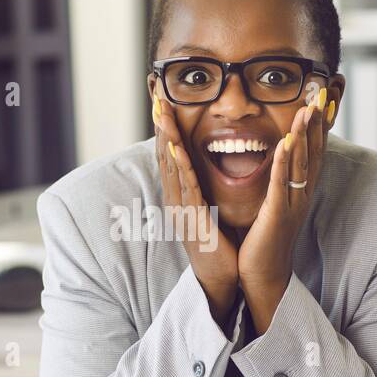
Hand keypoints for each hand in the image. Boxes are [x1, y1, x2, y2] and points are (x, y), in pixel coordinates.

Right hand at [153, 88, 238, 324]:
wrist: (219, 279)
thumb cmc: (218, 244)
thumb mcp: (207, 209)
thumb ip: (203, 188)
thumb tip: (203, 166)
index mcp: (181, 195)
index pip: (170, 155)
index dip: (166, 128)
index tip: (163, 102)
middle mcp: (176, 199)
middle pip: (165, 156)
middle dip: (162, 126)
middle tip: (157, 97)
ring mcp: (182, 209)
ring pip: (172, 168)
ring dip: (167, 139)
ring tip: (162, 114)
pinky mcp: (193, 220)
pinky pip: (187, 188)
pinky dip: (181, 167)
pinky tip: (177, 149)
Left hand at [238, 88, 327, 333]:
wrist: (262, 276)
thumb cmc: (264, 241)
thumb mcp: (276, 206)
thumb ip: (280, 184)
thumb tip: (281, 162)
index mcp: (299, 192)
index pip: (313, 153)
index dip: (319, 127)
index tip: (322, 101)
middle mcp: (301, 195)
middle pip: (314, 153)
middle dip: (317, 124)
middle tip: (322, 95)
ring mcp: (291, 204)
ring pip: (301, 164)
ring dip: (304, 136)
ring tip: (308, 110)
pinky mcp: (276, 215)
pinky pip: (281, 184)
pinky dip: (284, 162)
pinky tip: (286, 143)